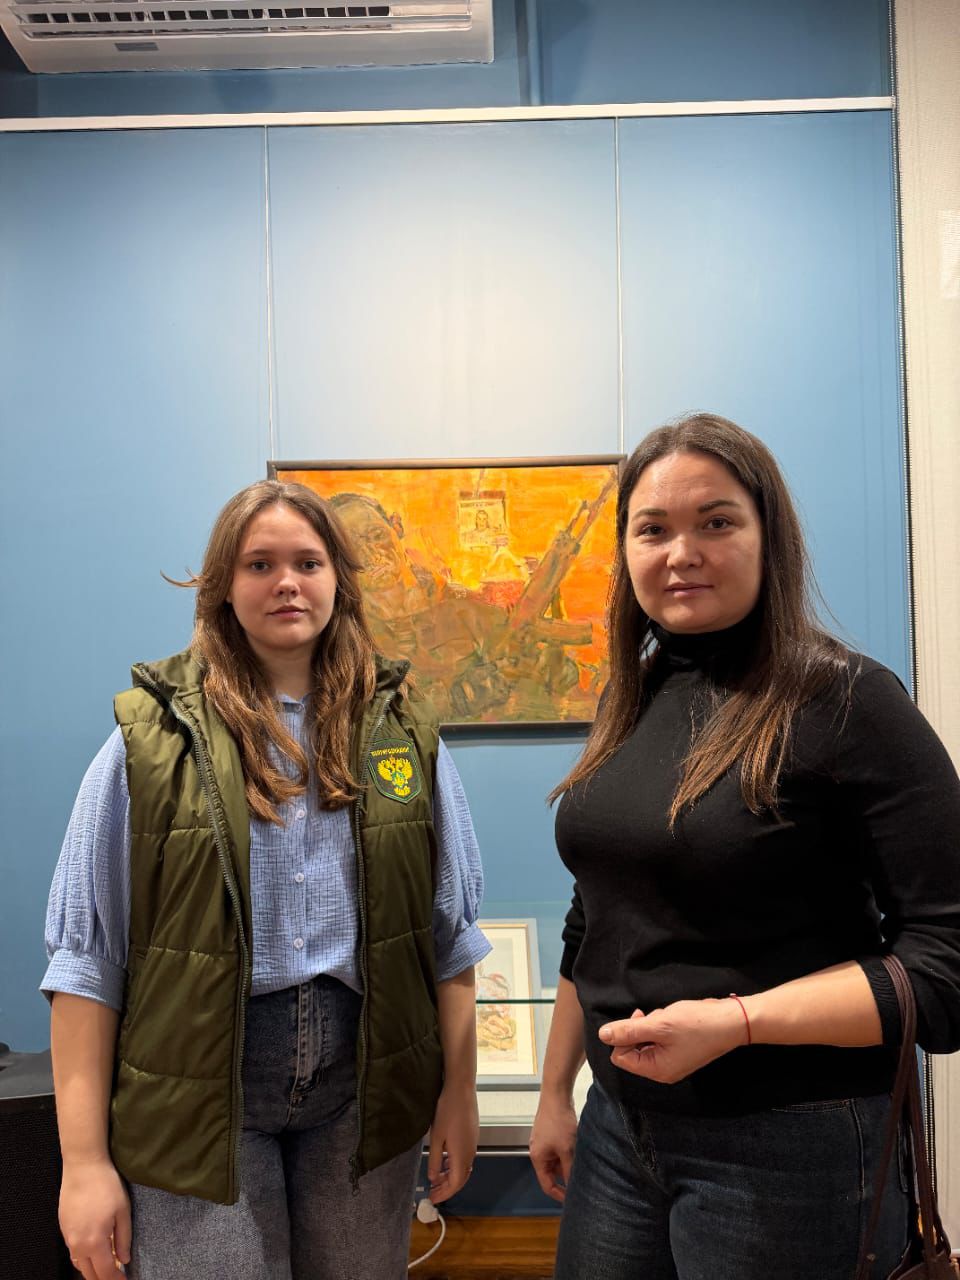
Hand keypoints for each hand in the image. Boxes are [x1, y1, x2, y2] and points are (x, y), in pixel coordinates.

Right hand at [59, 1157, 130, 1278]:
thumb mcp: (122, 1211)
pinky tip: (93, 1252)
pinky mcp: (63, 1228)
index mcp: (95, 1242)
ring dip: (91, 1270)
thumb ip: (123, 1238)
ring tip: (106, 1267)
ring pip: (79, 1264)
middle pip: (89, 1273)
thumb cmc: (106, 1186)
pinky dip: (83, 1258)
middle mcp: (78, 1244)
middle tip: (116, 1276)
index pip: (105, 1272)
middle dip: (102, 1279)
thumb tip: (124, 1260)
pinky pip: (73, 1252)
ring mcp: (68, 1237)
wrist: (83, 1166)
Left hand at [427, 1082, 478, 1204]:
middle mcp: (471, 1152)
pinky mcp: (472, 1135)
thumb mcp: (436, 1137)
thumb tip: (433, 1178)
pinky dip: (455, 1165)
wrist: (461, 1088)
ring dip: (451, 1176)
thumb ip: (435, 1160)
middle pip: (461, 1178)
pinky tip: (445, 1161)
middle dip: (447, 1187)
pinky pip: (465, 1157)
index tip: (433, 1198)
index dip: (444, 1193)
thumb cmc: (448, 1110)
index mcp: (462, 1155)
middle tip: (433, 1192)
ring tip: (437, 1178)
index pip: (456, 1183)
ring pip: (463, 1168)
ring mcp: (473, 1143)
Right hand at [529, 1093, 577, 1203]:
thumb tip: (574, 1185)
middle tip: (582, 1182)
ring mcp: (545, 1142)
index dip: (559, 1194)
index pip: (546, 1185)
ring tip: (582, 1162)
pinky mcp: (551, 1134)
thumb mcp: (566, 1149)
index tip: (573, 1201)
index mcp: (537, 1158)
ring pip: (558, 1161)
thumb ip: (569, 1169)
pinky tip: (579, 1150)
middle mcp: (539, 1151)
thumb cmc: (558, 1121)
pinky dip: (569, 1153)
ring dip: (569, 1163)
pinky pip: (560, 1150)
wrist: (557, 1095)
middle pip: (552, 1173)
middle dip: (566, 1177)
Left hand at [599, 999, 746, 1084]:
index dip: (624, 1037)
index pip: (621, 1056)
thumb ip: (629, 1031)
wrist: (731, 1021)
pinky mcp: (680, 1051)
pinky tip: (675, 1018)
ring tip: (669, 1017)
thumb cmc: (696, 1024)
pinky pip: (659, 1039)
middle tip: (656, 1017)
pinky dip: (662, 1026)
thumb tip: (603, 1035)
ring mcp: (672, 1061)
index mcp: (656, 1070)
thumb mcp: (659, 1024)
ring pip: (646, 1041)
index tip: (639, 1019)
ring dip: (652, 1025)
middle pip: (632, 1050)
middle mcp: (663, 1070)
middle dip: (640, 1029)